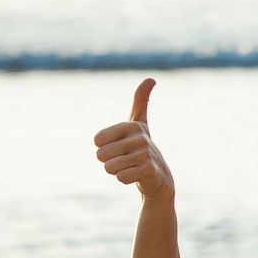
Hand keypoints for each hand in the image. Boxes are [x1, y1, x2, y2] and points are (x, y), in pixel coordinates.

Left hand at [93, 78, 174, 198]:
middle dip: (108, 161)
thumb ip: (141, 101)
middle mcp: (140, 138)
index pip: (98, 140)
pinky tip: (135, 175)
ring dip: (115, 170)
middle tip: (123, 159)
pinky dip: (123, 179)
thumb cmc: (141, 147)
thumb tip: (151, 78)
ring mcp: (145, 155)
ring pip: (110, 167)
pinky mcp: (148, 171)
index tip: (117, 146)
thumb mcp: (139, 123)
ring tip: (128, 167)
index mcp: (133, 126)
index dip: (102, 147)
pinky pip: (121, 177)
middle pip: (102, 154)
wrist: (158, 177)